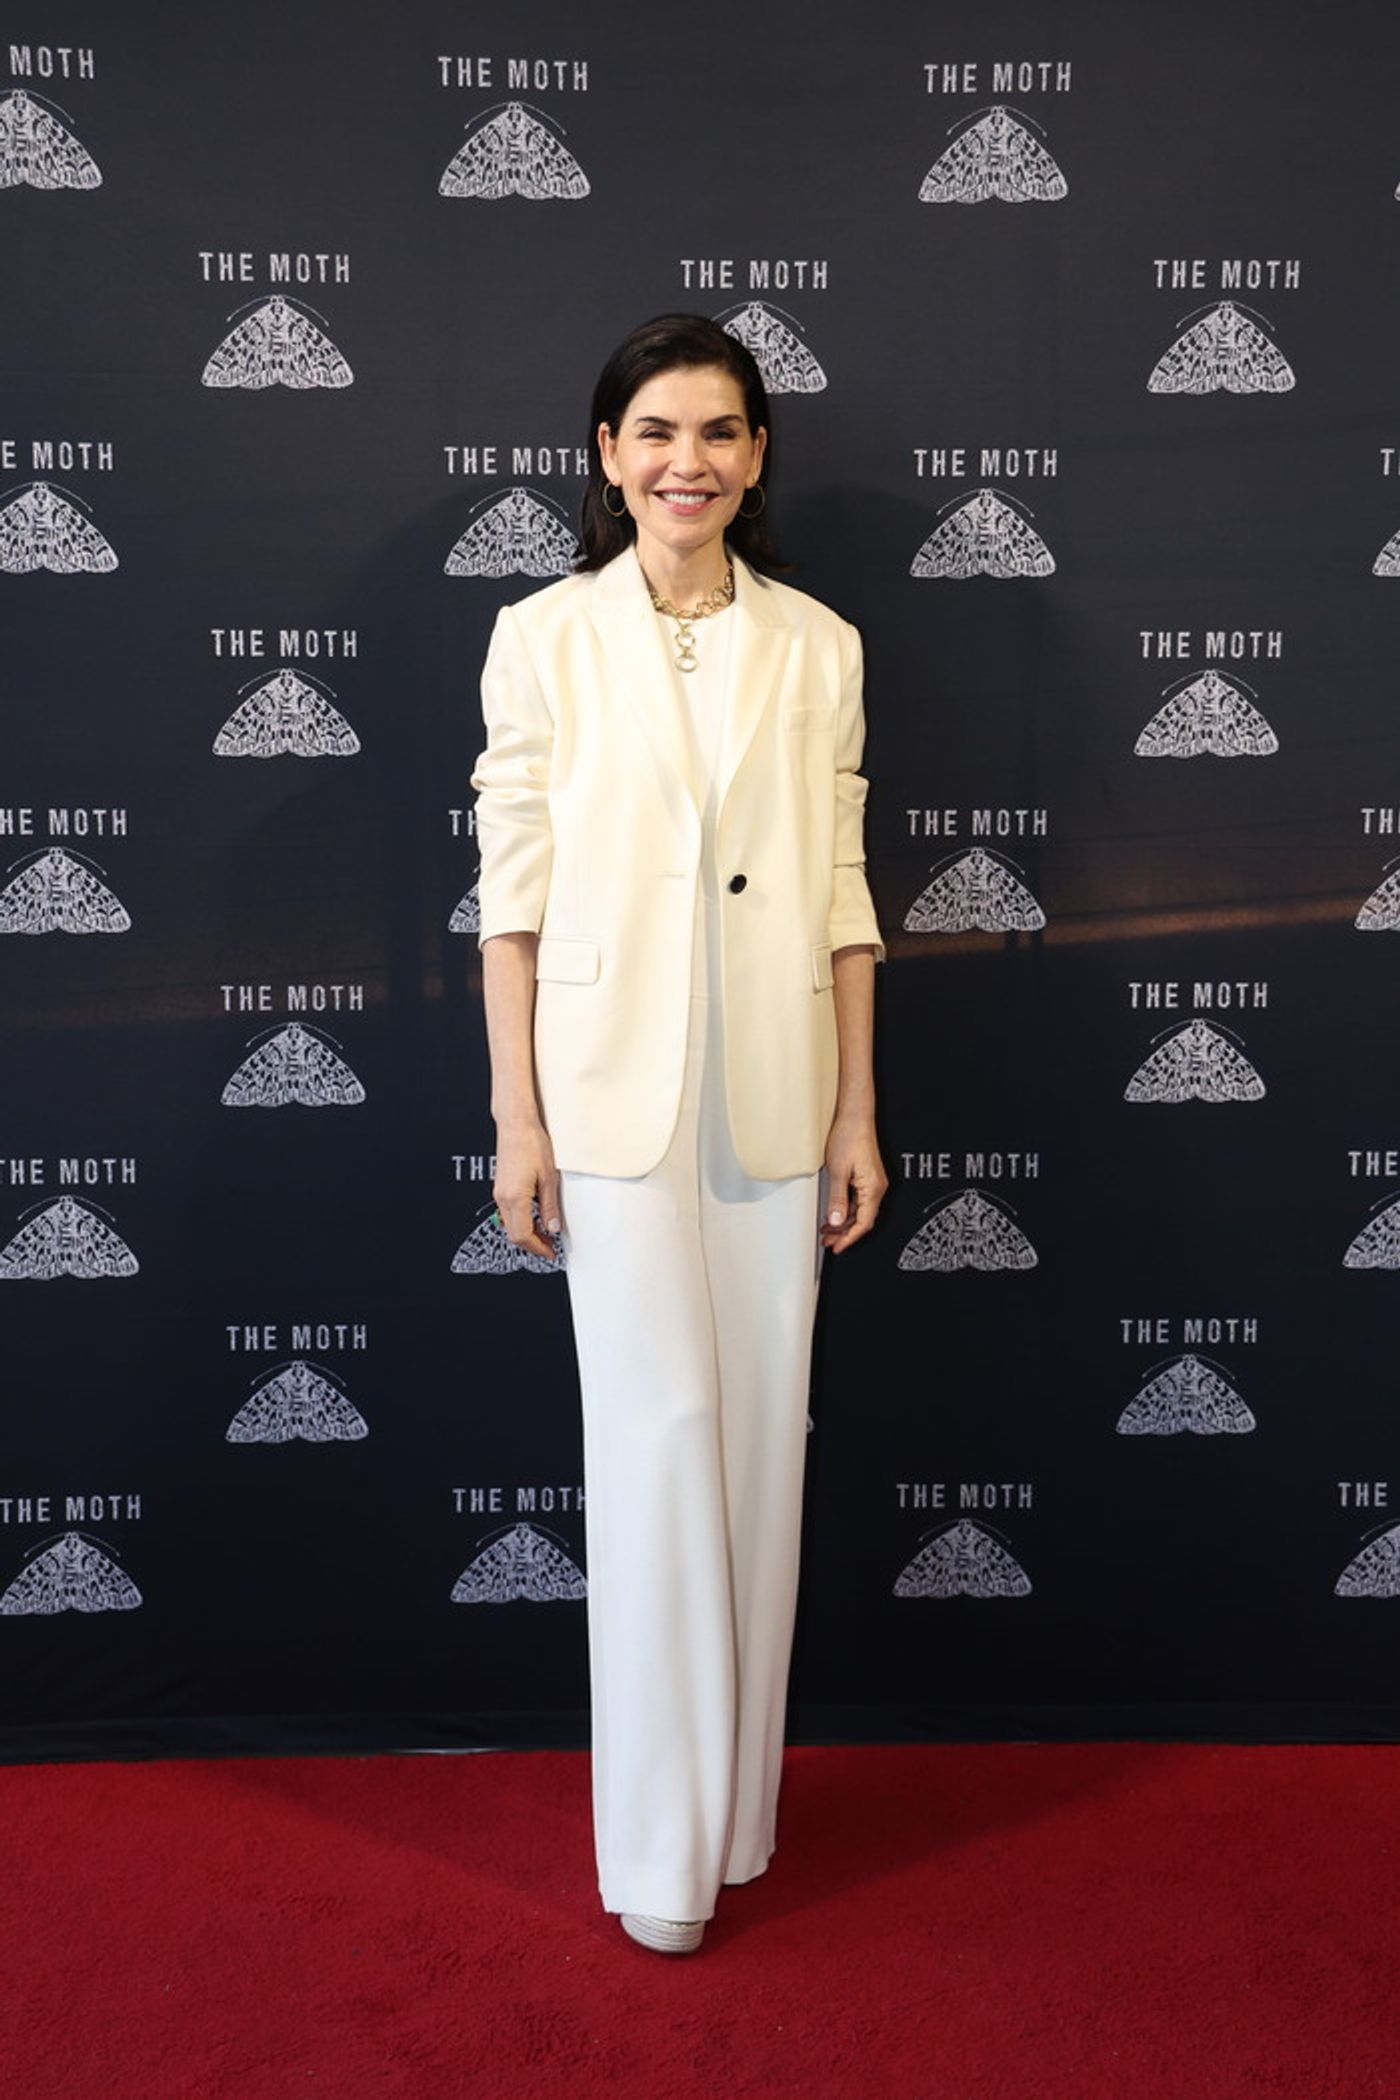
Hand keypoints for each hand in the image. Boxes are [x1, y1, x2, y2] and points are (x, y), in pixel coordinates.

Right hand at [493, 1116, 562, 1261]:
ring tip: (547, 1232)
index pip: (523, 1236)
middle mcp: (502, 1198)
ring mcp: (499, 1193)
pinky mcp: (500, 1187)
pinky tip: (536, 1216)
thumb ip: (549, 1206)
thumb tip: (553, 1227)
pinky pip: (508, 1212)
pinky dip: (522, 1220)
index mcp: (515, 1198)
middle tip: (551, 1245)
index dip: (538, 1248)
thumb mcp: (548, 1177)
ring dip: (527, 1233)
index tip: (551, 1252)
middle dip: (533, 1244)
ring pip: (510, 1224)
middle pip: (514, 1234)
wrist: (515, 1124)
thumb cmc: (532, 1144)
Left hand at [820, 1113, 887, 1253]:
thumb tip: (836, 1221)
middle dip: (843, 1232)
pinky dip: (845, 1209)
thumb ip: (837, 1199)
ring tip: (826, 1229)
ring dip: (843, 1222)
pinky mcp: (867, 1178)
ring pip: (859, 1211)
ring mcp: (873, 1183)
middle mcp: (877, 1188)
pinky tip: (833, 1212)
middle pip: (862, 1219)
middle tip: (827, 1240)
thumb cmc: (849, 1137)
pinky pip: (858, 1200)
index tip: (837, 1247)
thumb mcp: (838, 1171)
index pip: (863, 1223)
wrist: (855, 1117)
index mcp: (873, 1189)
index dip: (849, 1238)